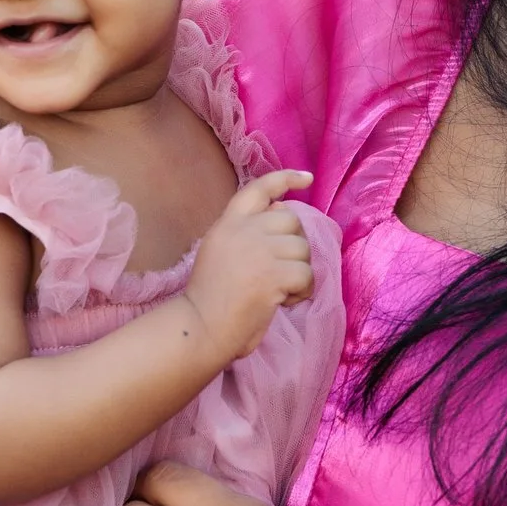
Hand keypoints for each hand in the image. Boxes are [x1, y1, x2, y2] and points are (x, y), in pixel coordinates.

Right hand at [183, 170, 314, 367]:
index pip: (259, 188)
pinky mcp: (272, 274)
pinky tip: (282, 301)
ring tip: (278, 290)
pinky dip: (302, 292)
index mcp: (228, 223)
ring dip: (298, 272)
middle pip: (291, 220)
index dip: (286, 178)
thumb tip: (283, 209)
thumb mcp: (223, 251)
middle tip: (280, 270)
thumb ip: (249, 230)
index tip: (306, 179)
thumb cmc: (211, 297)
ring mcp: (258, 250)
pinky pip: (306, 274)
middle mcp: (243, 230)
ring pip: (302, 249)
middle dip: (294, 245)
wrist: (200, 326)